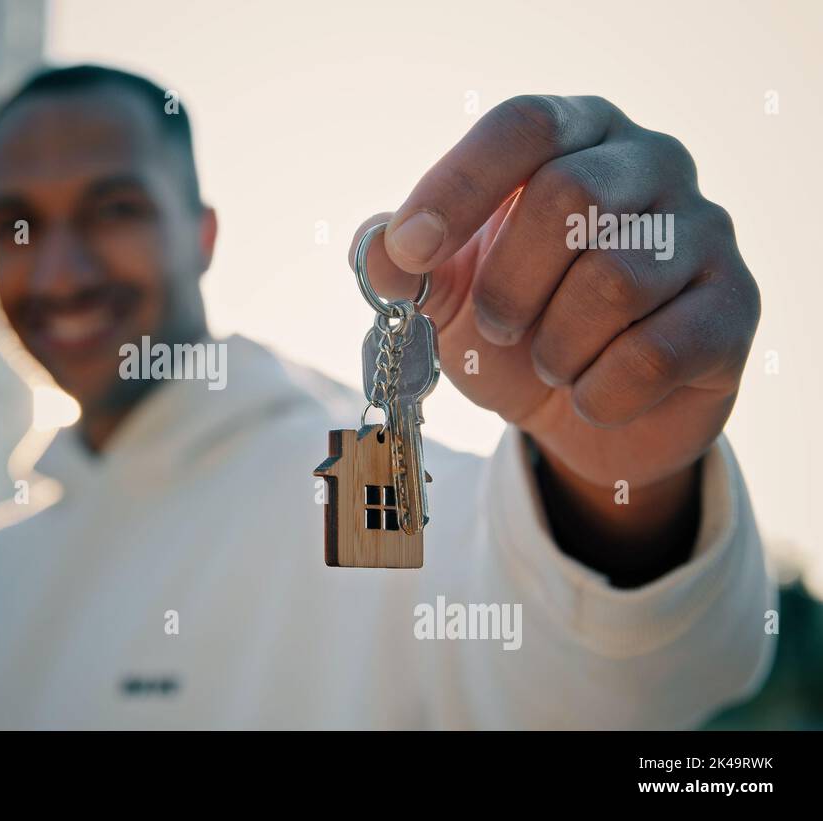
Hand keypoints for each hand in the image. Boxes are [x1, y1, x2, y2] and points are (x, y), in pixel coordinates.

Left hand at [350, 96, 759, 579]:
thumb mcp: (448, 290)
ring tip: (549, 362)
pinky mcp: (734, 306)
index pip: (523, 125)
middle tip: (496, 329)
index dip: (458, 185)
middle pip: (571, 195)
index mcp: (575, 135)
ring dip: (554, 346)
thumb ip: (402, 260)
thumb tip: (377, 248)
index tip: (410, 252)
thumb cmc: (517, 327)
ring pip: (615, 281)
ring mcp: (703, 230)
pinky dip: (598, 391)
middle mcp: (649, 163)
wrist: (592, 411)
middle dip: (509, 283)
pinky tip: (590, 394)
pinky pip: (654, 353)